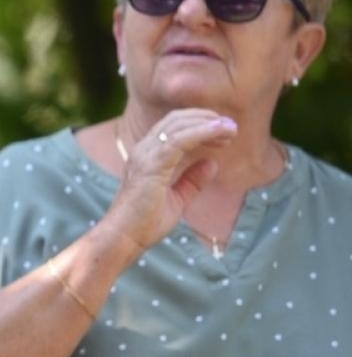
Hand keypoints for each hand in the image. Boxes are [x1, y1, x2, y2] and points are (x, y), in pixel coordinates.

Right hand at [107, 109, 235, 250]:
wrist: (125, 237)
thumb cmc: (145, 222)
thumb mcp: (177, 199)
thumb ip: (192, 180)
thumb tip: (212, 163)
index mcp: (147, 156)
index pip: (173, 127)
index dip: (200, 124)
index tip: (224, 133)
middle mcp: (144, 150)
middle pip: (176, 119)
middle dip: (206, 118)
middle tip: (231, 127)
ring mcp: (146, 155)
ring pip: (179, 125)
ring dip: (208, 123)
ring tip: (231, 128)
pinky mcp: (152, 164)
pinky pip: (180, 140)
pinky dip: (203, 132)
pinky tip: (220, 133)